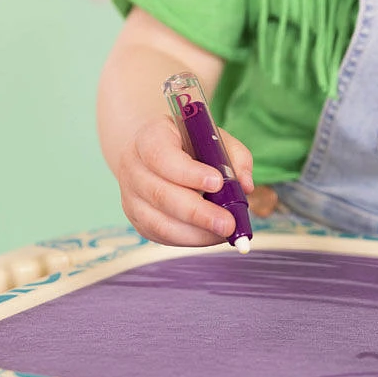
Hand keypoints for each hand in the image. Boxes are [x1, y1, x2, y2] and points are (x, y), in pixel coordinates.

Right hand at [114, 114, 255, 245]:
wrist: (152, 154)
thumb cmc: (188, 144)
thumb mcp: (212, 137)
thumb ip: (234, 156)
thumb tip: (246, 186)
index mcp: (149, 138)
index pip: (161, 156)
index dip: (188, 172)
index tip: (217, 182)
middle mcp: (133, 168)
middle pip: (160, 194)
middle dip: (198, 212)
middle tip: (229, 223)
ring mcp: (131, 197)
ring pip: (160, 222)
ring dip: (196, 232)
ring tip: (225, 233)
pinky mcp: (138, 220)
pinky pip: (162, 236)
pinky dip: (190, 239)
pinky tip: (211, 235)